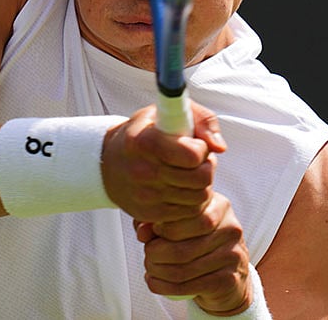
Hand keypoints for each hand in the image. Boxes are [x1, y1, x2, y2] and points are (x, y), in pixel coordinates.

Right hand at [101, 101, 225, 223]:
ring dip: (202, 185)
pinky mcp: (149, 214)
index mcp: (145, 141)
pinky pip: (189, 212)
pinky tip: (183, 188)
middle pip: (201, 178)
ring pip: (199, 197)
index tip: (194, 144)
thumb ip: (202, 120)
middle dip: (206, 167)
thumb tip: (219, 147)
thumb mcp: (168, 112)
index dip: (201, 149)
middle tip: (196, 161)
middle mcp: (143, 171)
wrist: (108, 163)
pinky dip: (193, 200)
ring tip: (190, 173)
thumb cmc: (144, 133)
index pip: (192, 155)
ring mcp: (146, 196)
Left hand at [135, 192, 252, 314]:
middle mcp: (230, 228)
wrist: (228, 278)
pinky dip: (165, 287)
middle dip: (154, 253)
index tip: (150, 235)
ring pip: (182, 268)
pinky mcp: (228, 280)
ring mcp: (232, 254)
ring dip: (157, 272)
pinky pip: (189, 286)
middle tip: (147, 255)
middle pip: (181, 244)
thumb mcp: (181, 226)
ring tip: (150, 270)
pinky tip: (155, 283)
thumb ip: (158, 223)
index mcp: (219, 206)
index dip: (161, 227)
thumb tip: (141, 231)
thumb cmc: (200, 245)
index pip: (185, 215)